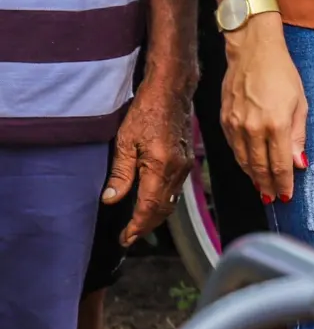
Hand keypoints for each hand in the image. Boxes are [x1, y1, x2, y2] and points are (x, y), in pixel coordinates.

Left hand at [105, 73, 194, 244]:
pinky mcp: (186, 158)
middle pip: (163, 208)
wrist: (172, 90)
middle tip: (129, 237)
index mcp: (161, 167)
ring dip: (155, 215)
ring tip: (138, 224)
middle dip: (146, 226)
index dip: (137, 226)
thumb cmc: (148, 109)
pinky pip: (175, 188)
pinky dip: (164, 201)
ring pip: (171, 200)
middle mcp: (177, 169)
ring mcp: (184, 164)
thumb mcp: (125, 141)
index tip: (125, 238)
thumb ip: (120, 173)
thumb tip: (111, 198)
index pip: (149, 207)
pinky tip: (152, 201)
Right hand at [220, 21, 306, 203]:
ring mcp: (235, 125)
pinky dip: (241, 160)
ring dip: (253, 177)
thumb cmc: (281, 73)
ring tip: (262, 188)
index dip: (283, 182)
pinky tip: (248, 166)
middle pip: (259, 167)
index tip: (286, 195)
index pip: (279, 164)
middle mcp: (252, 128)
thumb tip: (299, 162)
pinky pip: (233, 148)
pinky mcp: (223, 120)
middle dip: (267, 185)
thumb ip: (298, 135)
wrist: (252, 51)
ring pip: (243, 160)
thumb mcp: (300, 102)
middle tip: (273, 198)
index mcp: (275, 124)